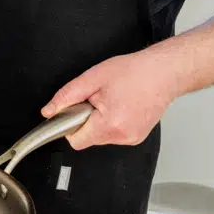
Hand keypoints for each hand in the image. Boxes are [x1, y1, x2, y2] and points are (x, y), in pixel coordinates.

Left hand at [41, 50, 181, 150]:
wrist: (164, 72)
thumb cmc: (134, 72)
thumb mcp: (93, 78)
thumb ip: (67, 97)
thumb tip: (49, 111)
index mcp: (109, 124)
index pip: (76, 141)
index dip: (71, 125)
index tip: (76, 111)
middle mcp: (122, 136)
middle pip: (89, 138)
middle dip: (87, 120)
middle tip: (98, 99)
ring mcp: (132, 138)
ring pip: (101, 136)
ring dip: (100, 121)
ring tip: (113, 100)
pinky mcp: (137, 137)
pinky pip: (115, 134)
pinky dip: (112, 122)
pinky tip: (122, 106)